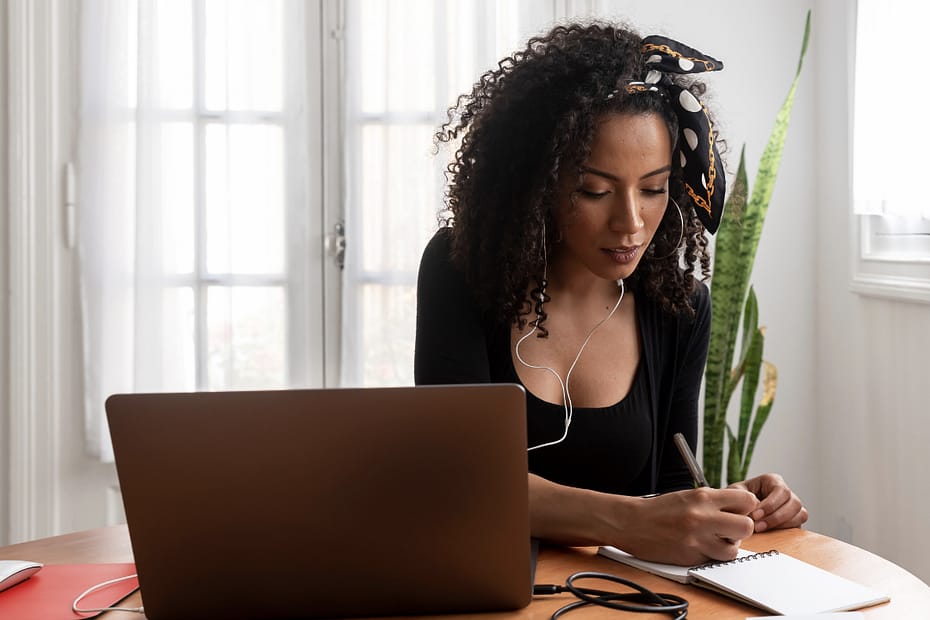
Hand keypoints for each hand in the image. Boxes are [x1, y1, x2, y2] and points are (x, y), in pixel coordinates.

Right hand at [615, 487, 759, 565]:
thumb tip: (741, 509)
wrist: (632, 523)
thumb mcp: (688, 496)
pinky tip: (699, 546)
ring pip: (733, 550)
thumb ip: (714, 501)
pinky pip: (714, 560)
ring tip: (713, 539)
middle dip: (741, 529)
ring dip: (727, 546)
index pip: (747, 501)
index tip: (738, 511)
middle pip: (747, 526)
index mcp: (703, 497)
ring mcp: (697, 539)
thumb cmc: (660, 509)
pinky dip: (710, 555)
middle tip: (729, 528)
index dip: (746, 507)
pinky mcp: (691, 557)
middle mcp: (703, 517)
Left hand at [729, 473, 807, 532]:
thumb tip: (755, 508)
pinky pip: (798, 526)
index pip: (781, 490)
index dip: (771, 504)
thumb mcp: (735, 492)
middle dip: (776, 517)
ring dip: (782, 524)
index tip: (755, 515)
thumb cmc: (736, 498)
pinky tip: (769, 533)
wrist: (735, 511)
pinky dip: (786, 531)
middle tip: (757, 526)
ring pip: (800, 514)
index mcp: (772, 481)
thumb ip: (743, 497)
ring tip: (761, 529)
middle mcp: (785, 493)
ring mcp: (791, 507)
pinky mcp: (793, 521)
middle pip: (794, 503)